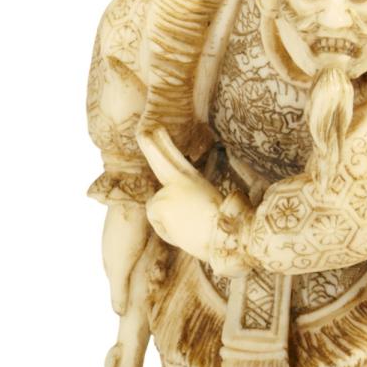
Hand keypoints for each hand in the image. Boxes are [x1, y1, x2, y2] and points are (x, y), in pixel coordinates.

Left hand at [139, 125, 221, 259]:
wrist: (225, 234)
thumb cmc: (218, 231)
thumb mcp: (202, 210)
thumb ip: (181, 202)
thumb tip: (161, 206)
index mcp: (196, 181)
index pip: (178, 160)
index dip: (167, 147)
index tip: (158, 131)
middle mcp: (182, 180)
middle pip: (161, 160)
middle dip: (150, 145)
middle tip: (142, 131)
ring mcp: (169, 189)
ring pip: (157, 207)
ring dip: (167, 222)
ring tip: (188, 227)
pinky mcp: (160, 201)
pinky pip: (155, 218)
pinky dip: (165, 230)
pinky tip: (181, 230)